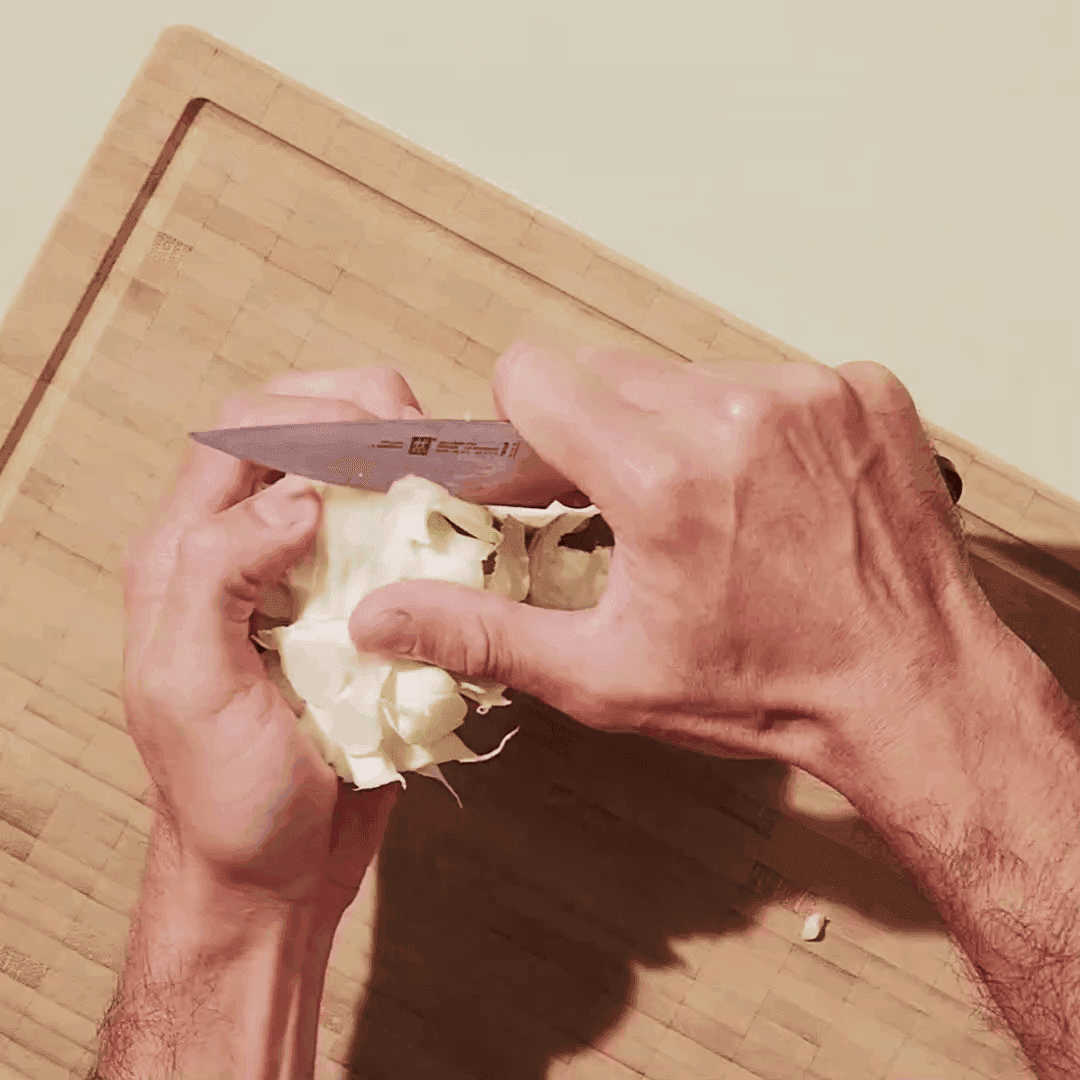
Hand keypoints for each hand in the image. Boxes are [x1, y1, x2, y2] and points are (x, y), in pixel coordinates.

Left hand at [122, 368, 419, 911]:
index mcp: (182, 554)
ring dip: (399, 459)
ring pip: (346, 470)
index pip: (239, 430)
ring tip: (444, 478)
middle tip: (422, 447)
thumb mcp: (192, 689)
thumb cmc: (224, 798)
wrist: (273, 875)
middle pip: (293, 427)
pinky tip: (456, 528)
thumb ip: (218, 576)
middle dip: (361, 413)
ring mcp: (300, 577)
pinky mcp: (352, 608)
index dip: (312, 413)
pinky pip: (388, 534)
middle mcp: (241, 549)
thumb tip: (298, 496)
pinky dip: (425, 516)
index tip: (382, 443)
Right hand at [348, 343, 1004, 797]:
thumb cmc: (761, 689)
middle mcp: (734, 413)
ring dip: (681, 427)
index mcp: (659, 476)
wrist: (911, 689)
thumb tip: (376, 616)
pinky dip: (758, 424)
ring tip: (717, 508)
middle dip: (604, 433)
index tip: (550, 471)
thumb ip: (480, 632)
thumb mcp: (606, 676)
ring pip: (689, 374)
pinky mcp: (863, 388)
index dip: (526, 422)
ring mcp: (809, 392)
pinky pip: (769, 378)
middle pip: (609, 372)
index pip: (534, 373)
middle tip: (639, 508)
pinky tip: (780, 493)